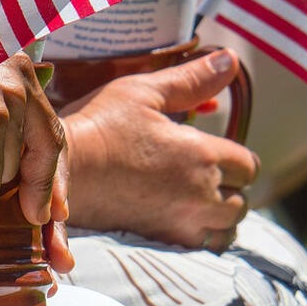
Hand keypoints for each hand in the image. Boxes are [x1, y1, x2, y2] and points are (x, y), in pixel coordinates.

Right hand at [59, 50, 258, 250]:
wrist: (59, 172)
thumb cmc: (100, 126)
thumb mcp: (144, 91)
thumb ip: (192, 80)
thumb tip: (231, 58)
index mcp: (202, 155)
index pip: (247, 165)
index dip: (235, 157)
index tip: (213, 150)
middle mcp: (200, 195)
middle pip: (240, 202)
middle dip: (230, 188)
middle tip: (204, 174)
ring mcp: (181, 222)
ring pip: (225, 230)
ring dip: (219, 216)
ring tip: (196, 200)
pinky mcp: (159, 241)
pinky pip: (200, 247)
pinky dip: (199, 236)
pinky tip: (179, 219)